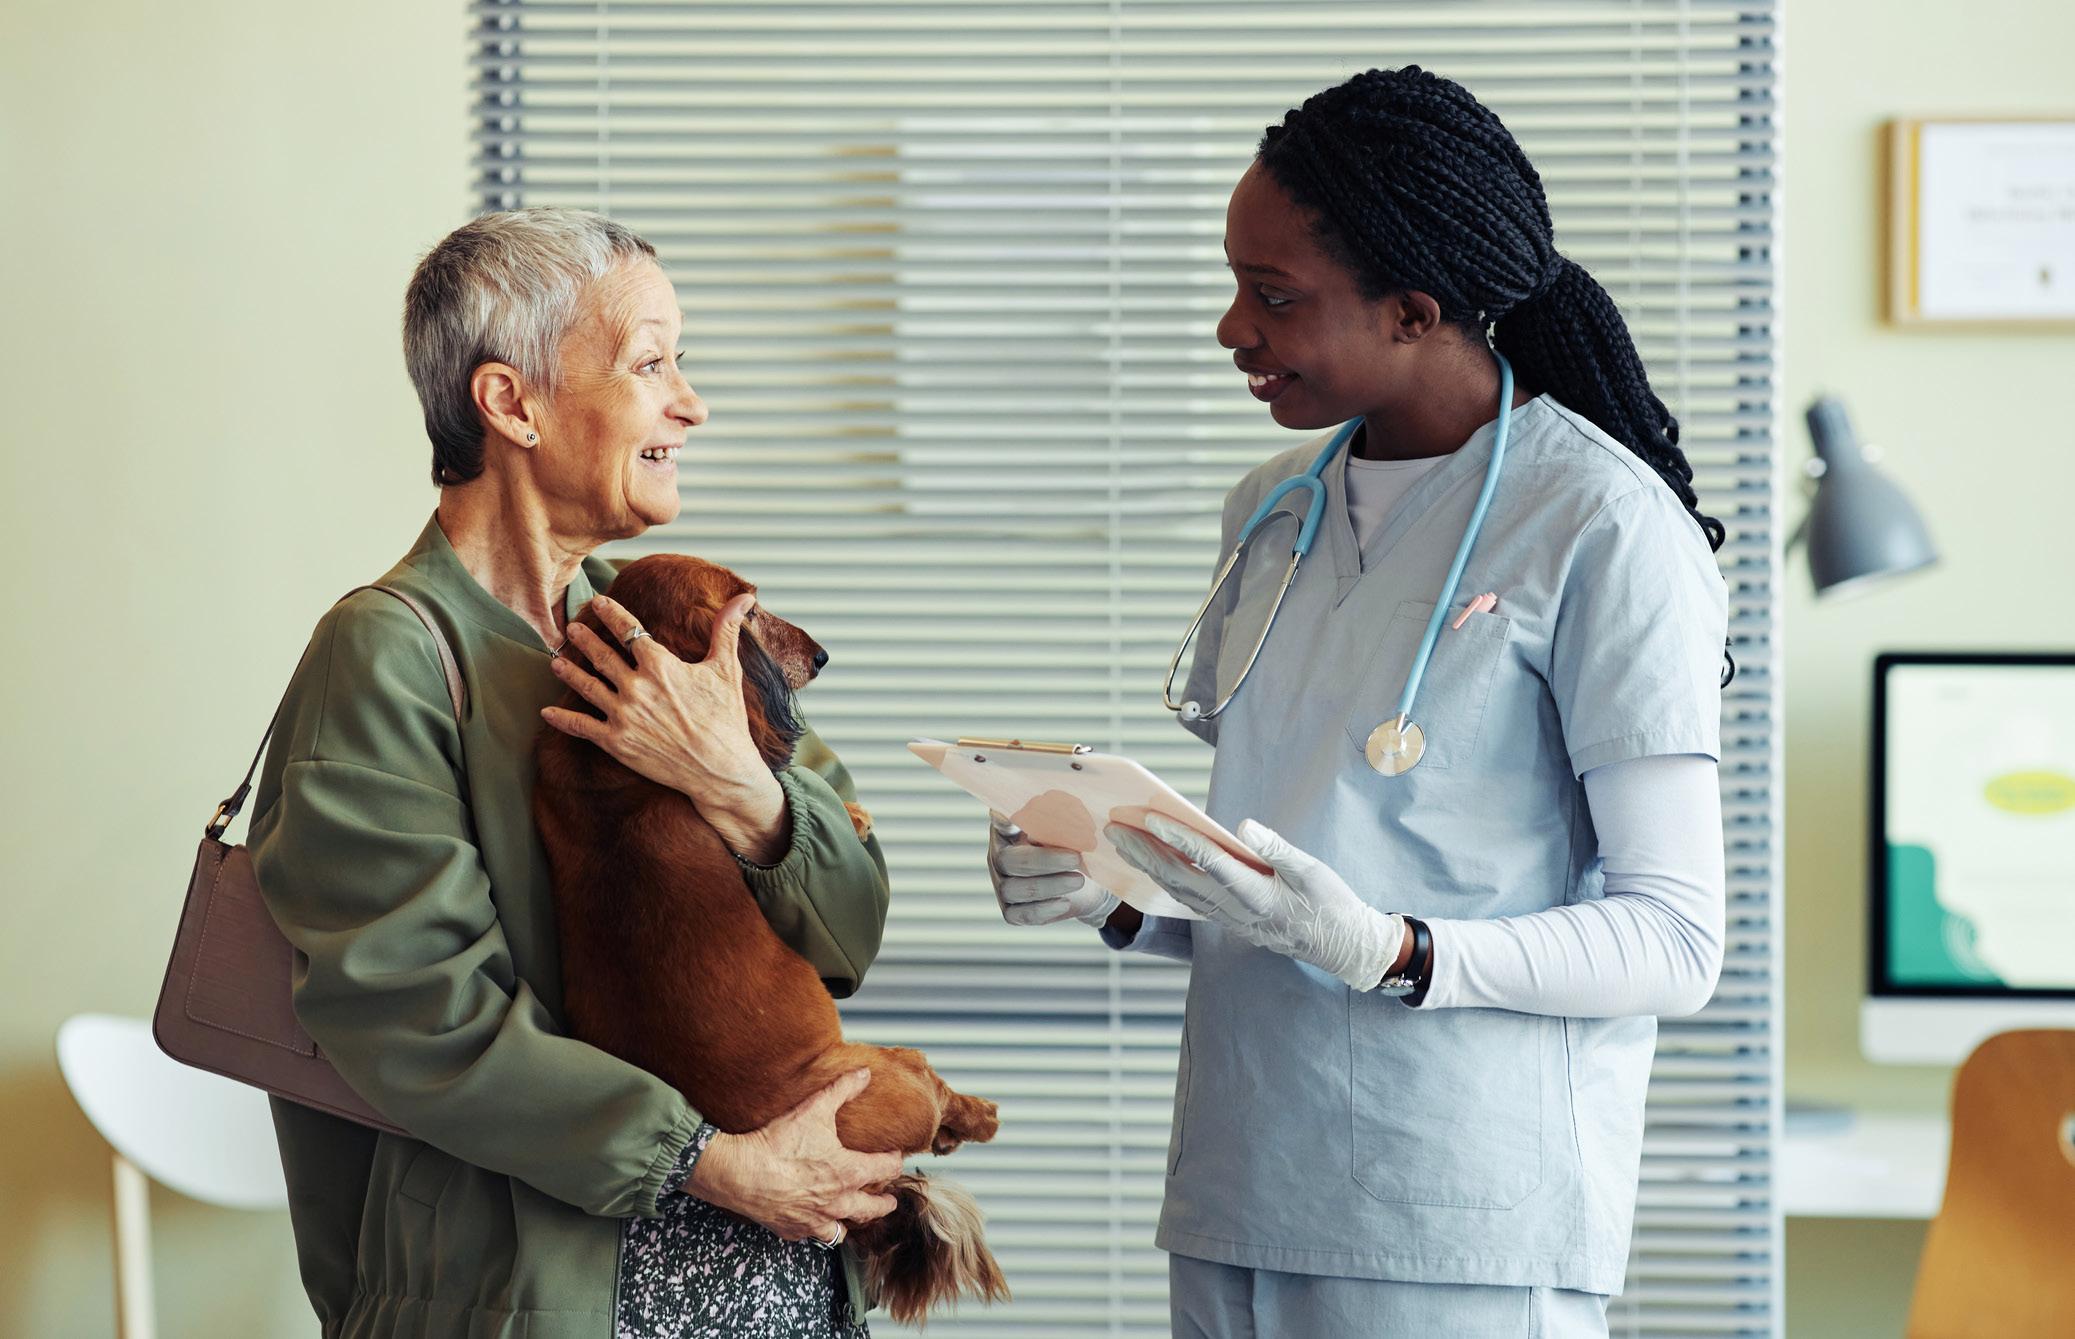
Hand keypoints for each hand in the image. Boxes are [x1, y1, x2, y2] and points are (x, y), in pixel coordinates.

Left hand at [542, 592, 786, 859]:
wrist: (720, 769)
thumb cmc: (726, 719)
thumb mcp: (727, 669)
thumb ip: (726, 630)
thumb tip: (744, 598)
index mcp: (660, 665)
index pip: (628, 631)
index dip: (611, 614)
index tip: (598, 602)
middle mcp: (636, 687)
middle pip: (601, 656)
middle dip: (584, 639)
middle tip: (572, 629)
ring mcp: (622, 715)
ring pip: (586, 686)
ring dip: (569, 672)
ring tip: (557, 661)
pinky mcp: (616, 742)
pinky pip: (581, 726)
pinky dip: (562, 718)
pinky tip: (547, 711)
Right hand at [686, 1069, 903, 1242]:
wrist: (741, 1173)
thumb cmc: (779, 1143)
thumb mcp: (815, 1108)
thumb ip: (842, 1090)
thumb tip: (863, 1074)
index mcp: (850, 1174)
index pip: (886, 1170)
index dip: (894, 1162)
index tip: (895, 1157)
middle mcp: (838, 1202)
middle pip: (872, 1209)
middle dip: (884, 1203)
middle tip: (890, 1201)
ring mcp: (815, 1220)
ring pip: (844, 1230)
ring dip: (852, 1222)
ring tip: (855, 1216)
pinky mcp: (793, 1230)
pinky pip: (814, 1236)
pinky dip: (819, 1230)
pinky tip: (816, 1222)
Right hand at [988, 812, 1121, 928]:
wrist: (1084, 883)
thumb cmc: (1071, 847)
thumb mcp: (1067, 831)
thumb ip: (1057, 824)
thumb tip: (1053, 822)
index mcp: (1007, 833)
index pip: (999, 825)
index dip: (1003, 824)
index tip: (1015, 822)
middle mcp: (998, 859)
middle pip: (1009, 861)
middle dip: (1044, 860)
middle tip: (1075, 858)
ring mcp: (1002, 887)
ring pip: (1015, 889)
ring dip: (1050, 885)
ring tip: (1078, 880)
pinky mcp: (1012, 912)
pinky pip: (1023, 914)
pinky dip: (1045, 909)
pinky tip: (1065, 903)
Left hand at [1107, 814, 1405, 989]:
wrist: (1340, 947)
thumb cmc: (1329, 904)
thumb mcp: (1312, 871)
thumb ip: (1276, 849)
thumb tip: (1243, 826)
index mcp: (1257, 895)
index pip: (1209, 863)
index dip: (1179, 839)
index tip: (1151, 818)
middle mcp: (1236, 911)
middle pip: (1179, 880)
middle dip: (1144, 854)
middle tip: (1115, 830)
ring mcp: (1229, 920)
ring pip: (1179, 892)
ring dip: (1148, 867)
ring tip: (1122, 843)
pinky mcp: (1229, 921)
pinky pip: (1188, 901)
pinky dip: (1164, 882)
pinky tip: (1150, 866)